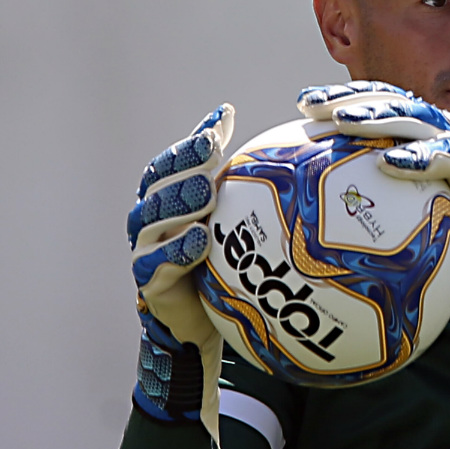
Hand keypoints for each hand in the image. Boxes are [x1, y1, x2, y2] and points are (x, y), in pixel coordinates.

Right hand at [127, 104, 234, 441]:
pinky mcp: (148, 282)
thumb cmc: (226, 273)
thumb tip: (303, 158)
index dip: (198, 137)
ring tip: (206, 189)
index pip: (178, 159)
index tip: (226, 118)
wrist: (203, 330)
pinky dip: (177, 250)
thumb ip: (256, 199)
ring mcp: (146, 249)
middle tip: (213, 147)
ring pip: (153, 216)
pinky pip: (157, 262)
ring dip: (179, 200)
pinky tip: (200, 241)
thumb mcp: (243, 233)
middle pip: (160, 180)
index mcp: (171, 199)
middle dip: (185, 160)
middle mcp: (153, 219)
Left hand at [298, 83, 449, 300]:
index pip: (384, 104)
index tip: (305, 105)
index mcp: (429, 132)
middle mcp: (444, 129)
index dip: (347, 97)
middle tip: (310, 105)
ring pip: (417, 121)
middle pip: (393, 103)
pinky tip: (388, 163)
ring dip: (378, 118)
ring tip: (344, 121)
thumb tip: (340, 219)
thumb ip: (393, 196)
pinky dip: (418, 159)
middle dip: (351, 100)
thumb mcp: (426, 200)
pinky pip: (446, 160)